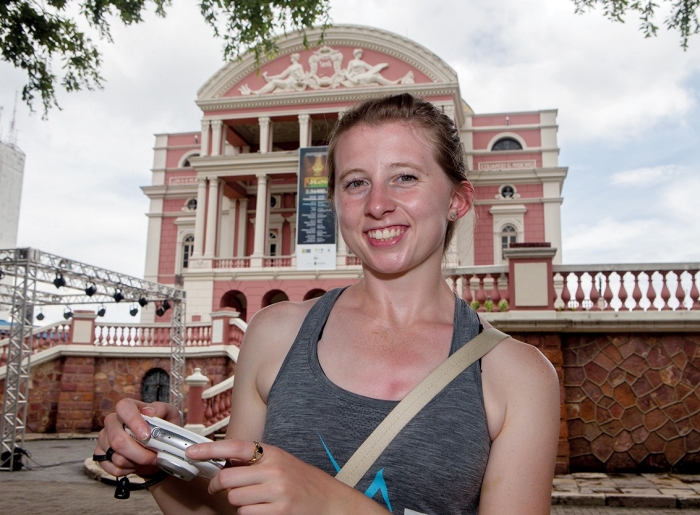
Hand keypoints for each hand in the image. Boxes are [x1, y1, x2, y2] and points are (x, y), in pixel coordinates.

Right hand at [94, 399, 180, 477]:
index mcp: (129, 408)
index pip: (124, 408)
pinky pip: (113, 468)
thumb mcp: (170, 415)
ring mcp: (104, 438)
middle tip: (153, 456)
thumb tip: (149, 412)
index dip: (134, 421)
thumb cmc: (162, 428)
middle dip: (139, 453)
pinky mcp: (100, 455)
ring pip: (116, 457)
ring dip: (136, 462)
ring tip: (146, 458)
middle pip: (117, 439)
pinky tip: (136, 464)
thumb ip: (162, 409)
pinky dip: (129, 470)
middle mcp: (113, 421)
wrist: (157, 448)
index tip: (147, 435)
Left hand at [188, 440, 348, 514]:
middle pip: (228, 477)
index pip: (236, 446)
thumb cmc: (302, 482)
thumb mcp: (281, 463)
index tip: (191, 453)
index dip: (209, 449)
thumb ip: (256, 461)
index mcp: (273, 454)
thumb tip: (225, 462)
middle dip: (219, 486)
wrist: (330, 501)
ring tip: (252, 500)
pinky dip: (248, 514)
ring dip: (237, 502)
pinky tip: (262, 510)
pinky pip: (246, 514)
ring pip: (234, 499)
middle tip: (219, 488)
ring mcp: (276, 491)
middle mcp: (274, 470)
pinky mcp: (278, 511)